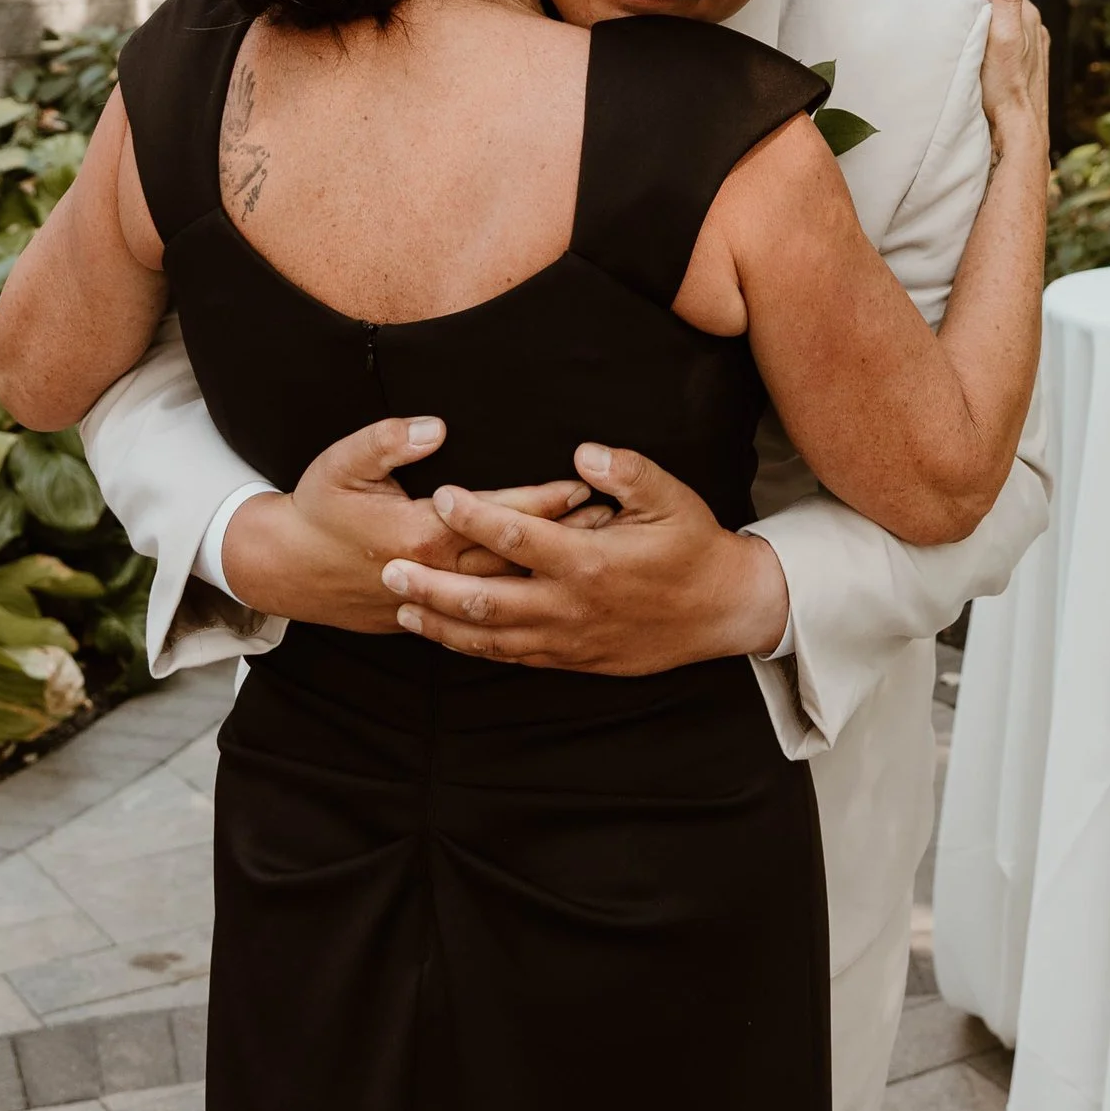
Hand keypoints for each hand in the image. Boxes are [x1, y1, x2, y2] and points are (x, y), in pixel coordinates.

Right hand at [219, 414, 590, 635]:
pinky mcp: (432, 612)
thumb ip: (386, 441)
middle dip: (565, 537)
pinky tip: (553, 585)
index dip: (542, 500)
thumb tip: (433, 427)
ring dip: (553, 567)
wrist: (288, 569)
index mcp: (420, 532)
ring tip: (600, 549)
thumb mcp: (341, 464)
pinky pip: (488, 609)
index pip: (496, 515)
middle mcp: (435, 570)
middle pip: (515, 554)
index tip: (583, 485)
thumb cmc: (319, 508)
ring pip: (508, 585)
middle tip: (614, 519)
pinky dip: (526, 594)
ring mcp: (435, 597)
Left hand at [379, 444, 790, 671]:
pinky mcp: (570, 659)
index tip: (441, 496)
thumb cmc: (694, 547)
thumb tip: (582, 451)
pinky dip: (471, 646)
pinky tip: (444, 635)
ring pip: (488, 637)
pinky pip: (510, 656)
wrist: (720, 612)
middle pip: (483, 599)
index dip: (474, 516)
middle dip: (432, 583)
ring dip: (440, 622)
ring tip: (400, 606)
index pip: (517, 537)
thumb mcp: (671, 498)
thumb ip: (626, 471)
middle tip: (388, 567)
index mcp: (589, 561)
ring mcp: (566, 638)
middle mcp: (569, 605)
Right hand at [949, 0, 1049, 157]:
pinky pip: (1005, 26)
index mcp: (1025, 15)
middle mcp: (1030, 26)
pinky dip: (990, 14)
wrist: (1018, 127)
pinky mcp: (1024, 60)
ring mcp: (1029, 44)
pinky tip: (981, 21)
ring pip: (1003, 8)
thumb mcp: (1002, 35)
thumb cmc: (1005, 86)